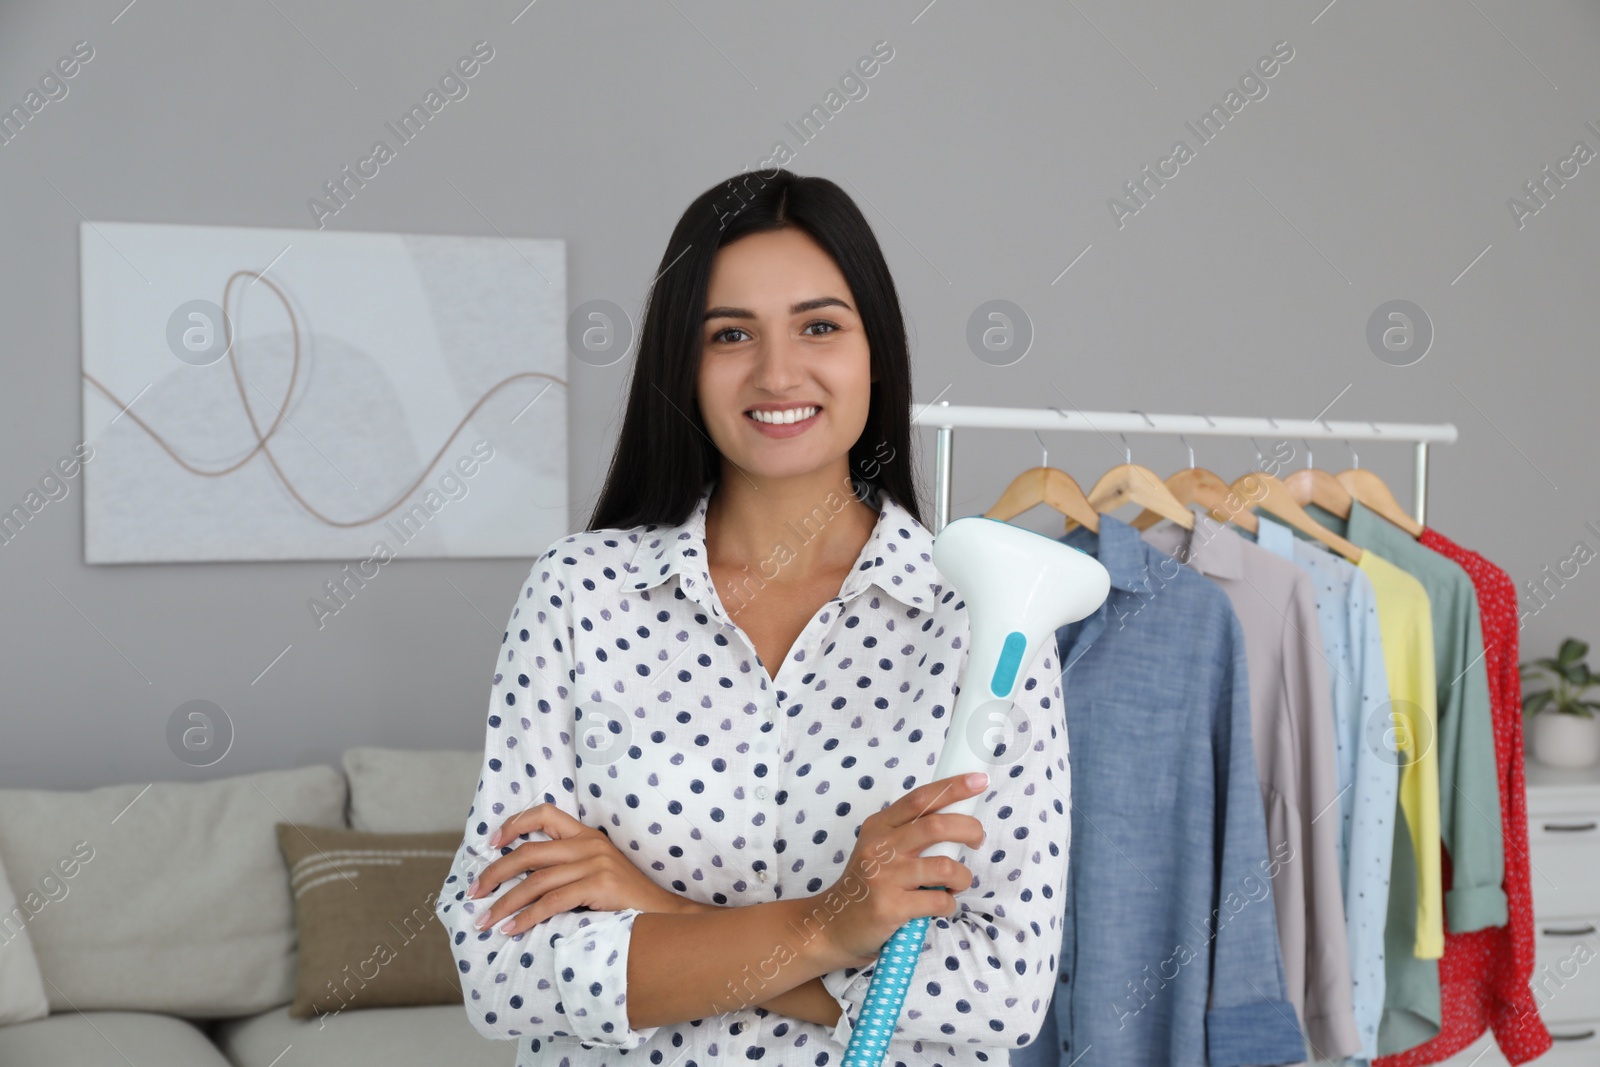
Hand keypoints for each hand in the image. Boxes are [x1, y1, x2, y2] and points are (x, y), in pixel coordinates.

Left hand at [466, 802, 698, 934]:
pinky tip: (512, 929)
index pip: (545, 813)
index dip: (514, 823)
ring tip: (486, 921)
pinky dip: (526, 917)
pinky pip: (551, 901)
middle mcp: (589, 844)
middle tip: (474, 893)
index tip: (491, 843)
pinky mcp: (600, 884)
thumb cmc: (627, 901)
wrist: (665, 917)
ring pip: (535, 881)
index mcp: (587, 836)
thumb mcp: (598, 873)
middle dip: (494, 873)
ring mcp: (595, 863)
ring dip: (504, 903)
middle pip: (528, 852)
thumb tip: (521, 883)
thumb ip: (568, 869)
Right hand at [818, 771, 987, 966]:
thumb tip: (957, 821)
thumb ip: (909, 834)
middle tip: (977, 840)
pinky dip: (949, 905)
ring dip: (962, 877)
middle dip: (969, 829)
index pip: (920, 798)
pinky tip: (942, 906)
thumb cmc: (867, 886)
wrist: (833, 926)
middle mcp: (880, 847)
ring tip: (958, 883)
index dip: (953, 787)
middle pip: (936, 826)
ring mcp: (884, 877)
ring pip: (944, 867)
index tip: (979, 780)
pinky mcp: (891, 907)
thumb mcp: (878, 849)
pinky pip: (938, 901)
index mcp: (879, 826)